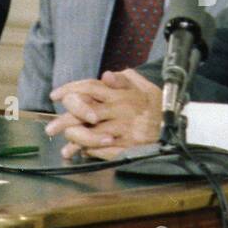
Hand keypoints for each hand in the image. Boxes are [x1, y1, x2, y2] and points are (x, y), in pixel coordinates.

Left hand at [46, 69, 162, 158]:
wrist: (176, 127)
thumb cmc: (156, 106)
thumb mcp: (144, 86)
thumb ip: (124, 79)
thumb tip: (105, 75)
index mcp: (121, 94)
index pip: (91, 87)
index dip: (70, 89)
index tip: (55, 96)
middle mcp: (120, 110)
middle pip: (86, 112)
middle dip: (65, 120)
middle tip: (50, 129)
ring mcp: (124, 130)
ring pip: (93, 134)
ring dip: (76, 140)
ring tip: (65, 147)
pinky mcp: (128, 147)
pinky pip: (104, 150)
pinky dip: (91, 151)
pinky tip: (82, 153)